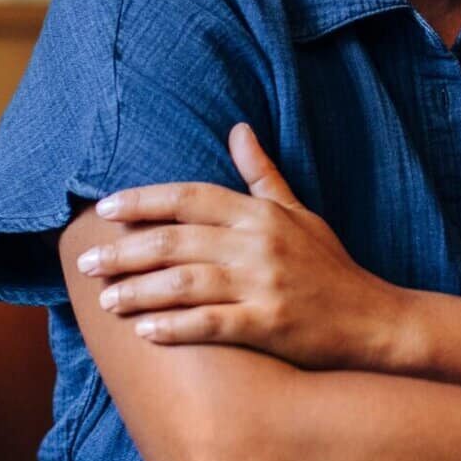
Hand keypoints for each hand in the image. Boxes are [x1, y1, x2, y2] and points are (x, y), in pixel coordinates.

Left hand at [76, 123, 406, 370]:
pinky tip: (144, 332)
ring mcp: (263, 285)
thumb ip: (262, 174)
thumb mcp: (299, 212)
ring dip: (139, 291)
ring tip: (106, 300)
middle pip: (176, 241)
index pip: (189, 198)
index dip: (143, 201)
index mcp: (260, 214)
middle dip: (125, 251)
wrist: (374, 320)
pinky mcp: (269, 324)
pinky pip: (211, 324)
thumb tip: (238, 128)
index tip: (104, 211)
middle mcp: (257, 244)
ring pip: (185, 282)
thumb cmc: (330, 266)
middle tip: (87, 264)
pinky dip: (175, 327)